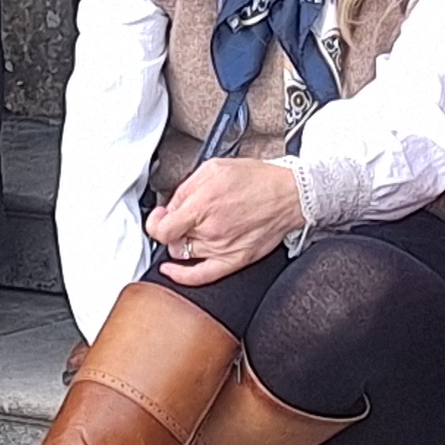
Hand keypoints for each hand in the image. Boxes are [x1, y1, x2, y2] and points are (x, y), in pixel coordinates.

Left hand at [145, 155, 305, 283]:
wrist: (289, 194)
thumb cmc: (257, 179)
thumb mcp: (213, 168)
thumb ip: (186, 188)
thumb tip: (170, 206)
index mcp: (202, 205)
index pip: (161, 229)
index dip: (155, 223)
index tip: (159, 217)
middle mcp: (211, 230)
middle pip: (172, 240)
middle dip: (172, 228)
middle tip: (181, 218)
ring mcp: (222, 248)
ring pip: (184, 254)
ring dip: (183, 243)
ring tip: (195, 229)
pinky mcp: (235, 259)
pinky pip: (201, 276)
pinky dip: (182, 276)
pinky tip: (173, 270)